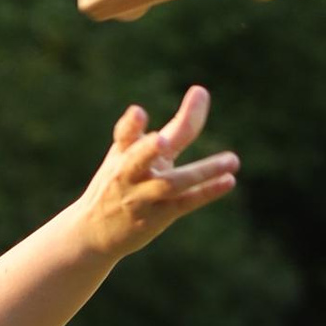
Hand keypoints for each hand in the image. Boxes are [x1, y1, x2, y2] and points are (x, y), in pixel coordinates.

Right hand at [74, 85, 239, 262]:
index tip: (138, 113)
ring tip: (232, 160)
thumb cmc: (121, 183)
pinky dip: (206, 193)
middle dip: (148, 150)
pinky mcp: (155, 217)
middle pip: (138, 159)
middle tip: (160, 141)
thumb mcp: (137, 151)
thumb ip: (170, 127)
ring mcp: (141, 198)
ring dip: (201, 172)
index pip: (124, 134)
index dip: (131, 124)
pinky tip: (228, 181)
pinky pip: (184, 203)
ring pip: (170, 184)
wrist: (93, 233)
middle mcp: (128, 174)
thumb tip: (201, 93)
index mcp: (121, 153)